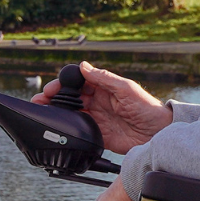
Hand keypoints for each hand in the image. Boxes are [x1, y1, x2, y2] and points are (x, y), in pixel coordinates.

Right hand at [30, 61, 171, 152]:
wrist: (159, 134)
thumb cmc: (148, 108)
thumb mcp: (126, 89)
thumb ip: (104, 78)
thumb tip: (84, 66)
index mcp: (104, 88)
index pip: (78, 82)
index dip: (63, 83)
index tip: (52, 87)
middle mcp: (98, 102)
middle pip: (70, 98)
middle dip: (54, 98)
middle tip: (40, 100)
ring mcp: (97, 118)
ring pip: (71, 113)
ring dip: (56, 112)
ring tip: (42, 113)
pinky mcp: (98, 134)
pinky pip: (79, 130)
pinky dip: (67, 129)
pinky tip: (57, 128)